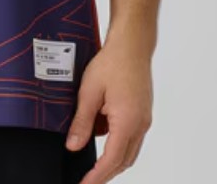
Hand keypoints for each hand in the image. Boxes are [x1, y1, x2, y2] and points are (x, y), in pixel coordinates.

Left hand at [65, 34, 153, 183]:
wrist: (131, 46)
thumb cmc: (112, 63)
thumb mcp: (89, 92)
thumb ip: (82, 122)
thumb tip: (73, 146)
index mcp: (127, 122)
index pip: (111, 160)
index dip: (97, 177)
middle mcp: (140, 125)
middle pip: (124, 161)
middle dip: (106, 173)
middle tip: (87, 180)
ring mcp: (144, 119)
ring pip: (129, 150)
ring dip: (112, 159)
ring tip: (92, 162)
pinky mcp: (142, 112)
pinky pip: (131, 137)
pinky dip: (117, 142)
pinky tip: (101, 134)